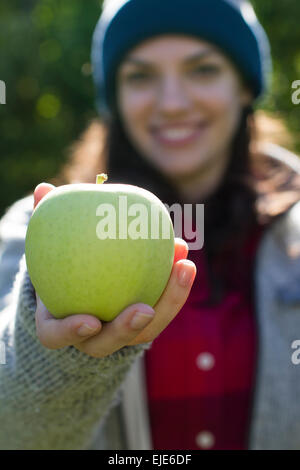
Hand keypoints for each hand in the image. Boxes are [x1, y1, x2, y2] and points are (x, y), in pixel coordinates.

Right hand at [32, 182, 196, 356]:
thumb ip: (44, 221)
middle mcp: (90, 336)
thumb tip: (42, 188)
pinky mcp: (144, 320)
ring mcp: (120, 332)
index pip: (57, 336)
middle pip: (109, 343)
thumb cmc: (61, 264)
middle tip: (145, 309)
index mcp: (58, 323)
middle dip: (128, 328)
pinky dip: (174, 283)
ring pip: (146, 330)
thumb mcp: (49, 245)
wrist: (80, 287)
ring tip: (184, 266)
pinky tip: (182, 250)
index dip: (71, 331)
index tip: (90, 321)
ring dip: (169, 300)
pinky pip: (162, 306)